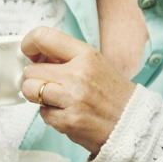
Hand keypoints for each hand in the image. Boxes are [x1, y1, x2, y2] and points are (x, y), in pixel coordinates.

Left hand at [21, 26, 135, 155]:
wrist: (134, 125)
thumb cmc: (113, 94)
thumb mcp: (96, 64)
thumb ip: (67, 57)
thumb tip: (34, 56)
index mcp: (86, 55)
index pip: (43, 37)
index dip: (28, 44)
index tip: (29, 54)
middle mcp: (78, 74)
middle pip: (31, 70)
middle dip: (33, 79)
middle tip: (48, 85)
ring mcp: (72, 99)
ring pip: (30, 91)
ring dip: (36, 96)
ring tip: (54, 99)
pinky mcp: (67, 121)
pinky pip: (41, 114)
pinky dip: (50, 115)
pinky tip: (67, 113)